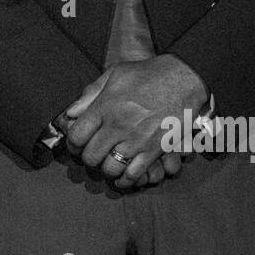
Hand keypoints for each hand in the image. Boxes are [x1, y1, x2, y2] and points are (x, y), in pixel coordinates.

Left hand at [64, 55, 206, 190]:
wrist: (183, 78)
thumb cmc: (148, 74)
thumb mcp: (115, 74)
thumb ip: (91, 93)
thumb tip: (71, 112)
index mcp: (105, 107)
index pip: (77, 136)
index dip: (72, 145)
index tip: (76, 146)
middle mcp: (117, 126)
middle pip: (91, 156)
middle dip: (88, 159)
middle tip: (93, 156)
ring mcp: (136, 140)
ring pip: (110, 168)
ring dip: (106, 170)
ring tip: (108, 164)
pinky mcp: (154, 150)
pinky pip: (134, 174)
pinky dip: (126, 180)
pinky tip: (122, 177)